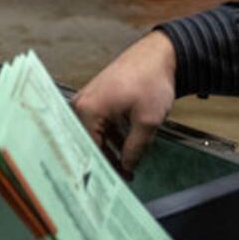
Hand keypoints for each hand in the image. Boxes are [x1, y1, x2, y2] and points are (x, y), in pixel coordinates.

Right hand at [72, 32, 177, 175]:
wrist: (158, 55)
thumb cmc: (150, 83)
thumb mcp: (147, 121)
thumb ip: (135, 148)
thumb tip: (126, 167)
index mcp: (88, 110)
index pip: (90, 149)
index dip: (103, 168)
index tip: (114, 185)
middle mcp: (80, 104)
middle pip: (89, 141)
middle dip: (105, 160)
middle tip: (122, 178)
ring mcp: (88, 99)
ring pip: (95, 133)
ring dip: (110, 149)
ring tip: (127, 167)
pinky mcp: (97, 96)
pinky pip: (99, 122)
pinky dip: (111, 135)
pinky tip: (125, 147)